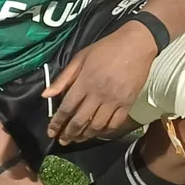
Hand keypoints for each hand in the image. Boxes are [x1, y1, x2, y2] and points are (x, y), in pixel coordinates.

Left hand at [43, 22, 156, 144]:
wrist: (137, 44)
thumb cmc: (107, 48)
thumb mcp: (81, 57)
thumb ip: (64, 77)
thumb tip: (46, 95)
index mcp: (85, 82)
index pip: (67, 108)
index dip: (57, 122)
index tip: (51, 132)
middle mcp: (98, 94)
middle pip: (80, 121)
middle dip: (69, 133)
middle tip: (62, 140)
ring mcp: (114, 100)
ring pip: (96, 126)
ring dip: (85, 136)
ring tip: (77, 139)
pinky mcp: (128, 103)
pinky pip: (114, 124)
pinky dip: (104, 132)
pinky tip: (98, 133)